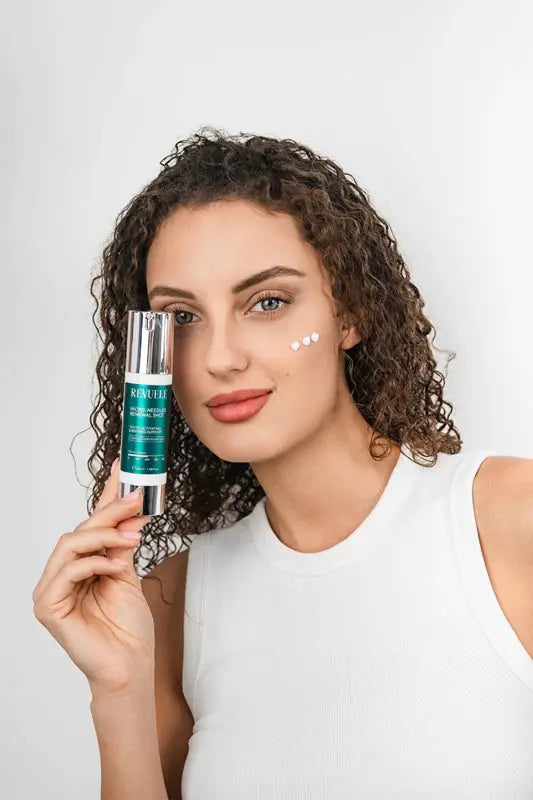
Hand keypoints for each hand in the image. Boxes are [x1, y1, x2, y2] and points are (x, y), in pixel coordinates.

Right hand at [32, 459, 155, 694]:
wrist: (130, 664)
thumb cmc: (128, 626)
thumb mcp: (128, 574)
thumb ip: (122, 545)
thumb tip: (133, 509)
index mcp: (82, 565)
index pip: (92, 524)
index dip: (107, 495)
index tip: (124, 468)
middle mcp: (63, 574)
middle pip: (81, 530)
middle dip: (111, 511)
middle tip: (136, 497)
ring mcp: (52, 590)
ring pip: (70, 544)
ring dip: (104, 535)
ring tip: (131, 537)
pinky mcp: (48, 607)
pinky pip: (68, 571)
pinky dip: (93, 563)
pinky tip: (115, 566)